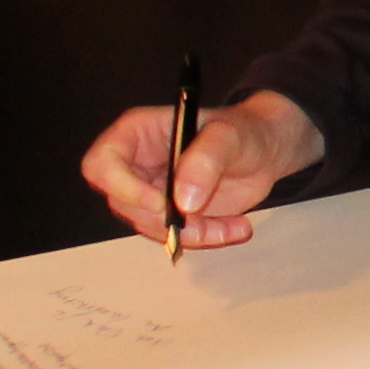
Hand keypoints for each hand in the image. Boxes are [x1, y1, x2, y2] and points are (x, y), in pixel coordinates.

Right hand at [82, 90, 324, 249]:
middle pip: (122, 203)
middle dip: (160, 219)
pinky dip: (207, 238)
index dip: (122, 187)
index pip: (101, 163)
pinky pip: (177, 236)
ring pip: (149, 226)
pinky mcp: (174, 214)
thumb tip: (183, 201)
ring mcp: (154, 191)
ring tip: (233, 225)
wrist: (267, 150)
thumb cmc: (244, 130)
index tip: (160, 203)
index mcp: (138, 133)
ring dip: (189, 233)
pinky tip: (237, 227)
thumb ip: (206, 160)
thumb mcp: (230, 135)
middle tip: (200, 219)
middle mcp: (137, 164)